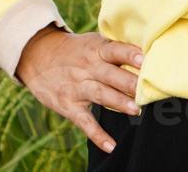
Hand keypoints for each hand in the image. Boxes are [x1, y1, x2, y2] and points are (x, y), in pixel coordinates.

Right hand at [16, 26, 143, 153]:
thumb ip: (116, 48)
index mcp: (96, 49)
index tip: (144, 59)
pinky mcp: (69, 105)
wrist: (38, 56)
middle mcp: (87, 68)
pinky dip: (97, 135)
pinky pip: (85, 122)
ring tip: (136, 110)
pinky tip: (111, 146)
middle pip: (110, 75)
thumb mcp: (93, 42)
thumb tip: (149, 51)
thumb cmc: (76, 50)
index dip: (129, 54)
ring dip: (118, 103)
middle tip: (147, 89)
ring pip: (100, 95)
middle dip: (129, 82)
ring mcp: (77, 87)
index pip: (115, 50)